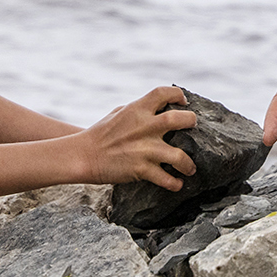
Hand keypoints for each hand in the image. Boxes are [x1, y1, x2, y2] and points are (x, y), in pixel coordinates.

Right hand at [78, 86, 198, 187]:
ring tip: (190, 168)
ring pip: (179, 156)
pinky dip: (174, 183)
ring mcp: (144, 149)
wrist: (82, 156)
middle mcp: (144, 127)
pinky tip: (177, 184)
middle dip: (191, 122)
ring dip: (188, 163)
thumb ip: (139, 110)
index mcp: (137, 109)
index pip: (163, 93)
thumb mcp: (118, 113)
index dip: (178, 95)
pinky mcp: (141, 169)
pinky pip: (165, 179)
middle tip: (193, 129)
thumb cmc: (100, 134)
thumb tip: (157, 109)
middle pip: (179, 119)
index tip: (183, 103)